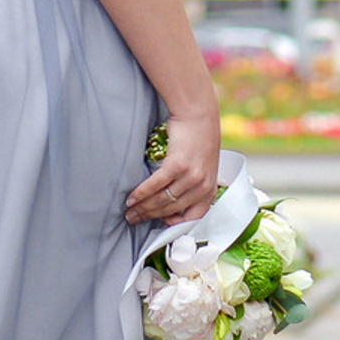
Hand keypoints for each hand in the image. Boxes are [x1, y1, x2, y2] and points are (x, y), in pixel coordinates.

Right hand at [126, 111, 219, 227]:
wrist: (198, 117)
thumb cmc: (197, 141)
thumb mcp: (204, 168)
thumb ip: (193, 185)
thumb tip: (171, 200)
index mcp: (210, 190)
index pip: (192, 217)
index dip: (173, 223)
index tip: (157, 222)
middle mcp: (202, 186)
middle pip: (171, 209)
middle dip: (149, 216)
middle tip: (133, 219)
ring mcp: (191, 177)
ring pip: (162, 200)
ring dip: (142, 208)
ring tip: (129, 211)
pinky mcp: (178, 165)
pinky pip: (155, 185)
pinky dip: (141, 193)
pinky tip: (131, 197)